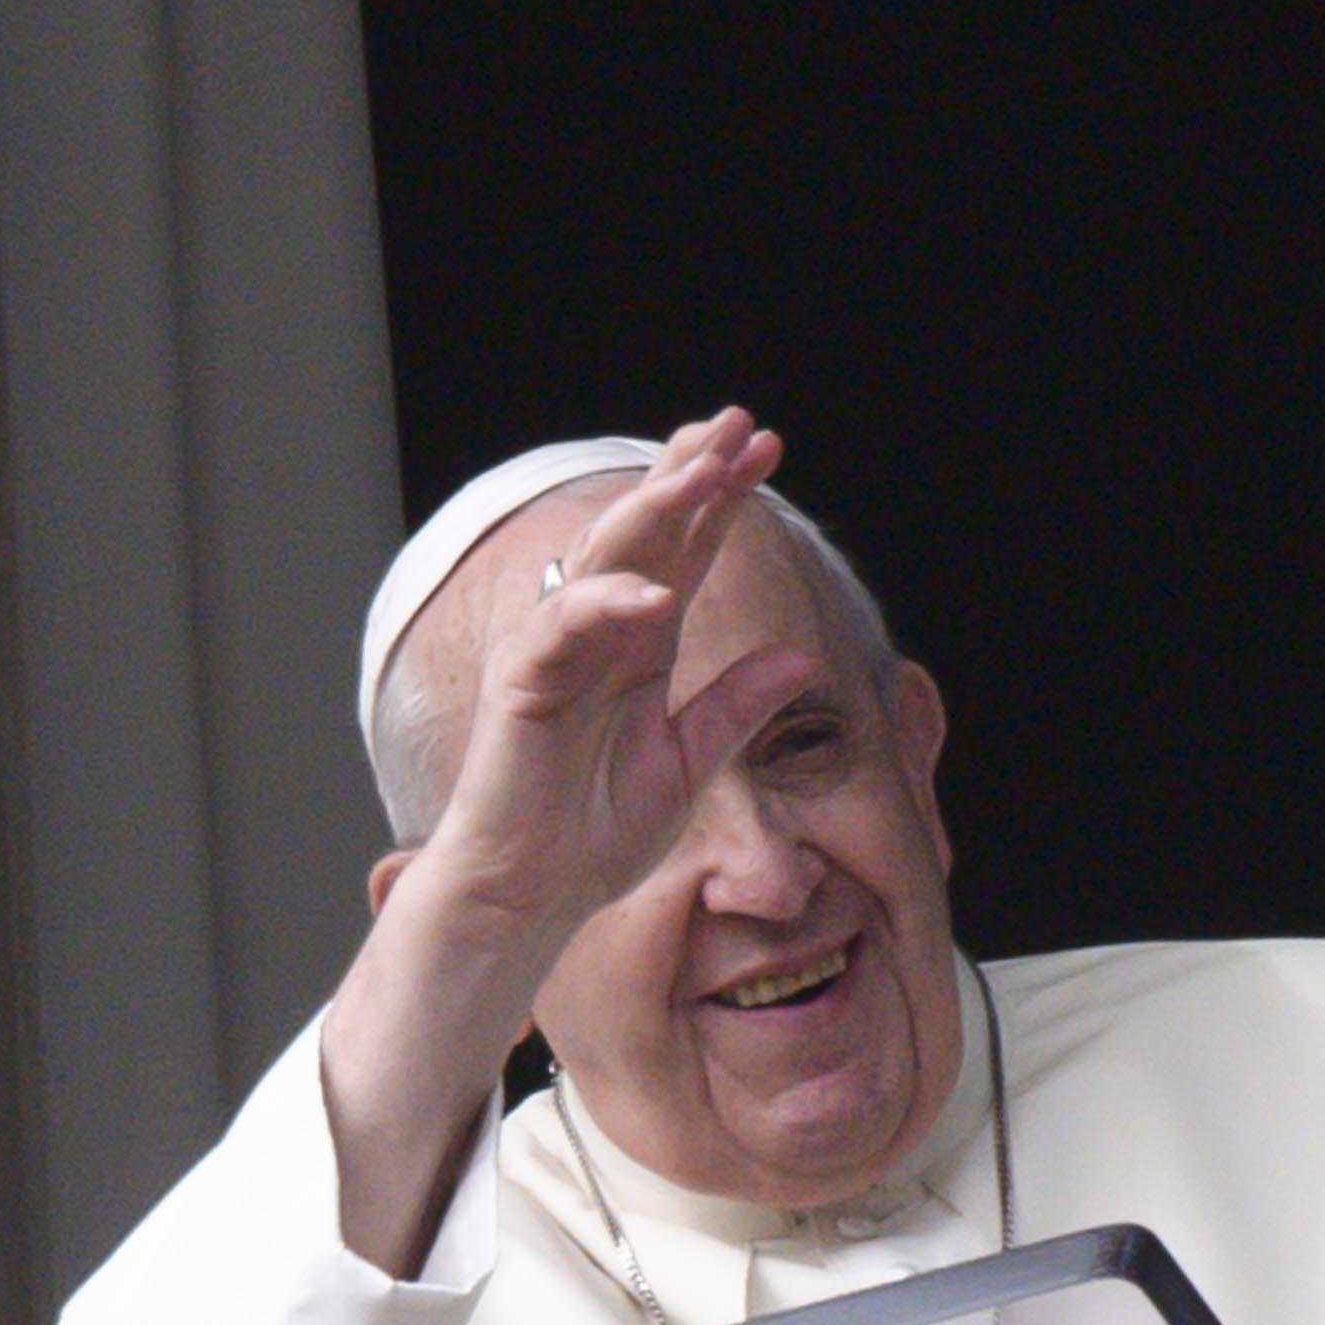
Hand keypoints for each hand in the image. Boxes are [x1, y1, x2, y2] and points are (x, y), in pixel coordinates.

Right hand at [319, 412, 797, 1265]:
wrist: (531, 898)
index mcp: (637, 648)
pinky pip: (562, 639)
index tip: (767, 448)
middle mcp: (597, 639)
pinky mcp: (524, 697)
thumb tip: (801, 663)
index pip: (683, 553)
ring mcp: (558, 659)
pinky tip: (656, 591)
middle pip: (647, 536)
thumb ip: (735, 708)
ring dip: (654, 513)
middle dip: (692, 476)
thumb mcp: (686, 764)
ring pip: (603, 564)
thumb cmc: (591, 834)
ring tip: (706, 469)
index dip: (720, 499)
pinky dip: (605, 611)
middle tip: (741, 427)